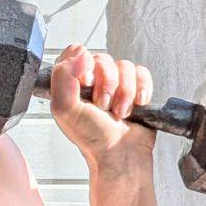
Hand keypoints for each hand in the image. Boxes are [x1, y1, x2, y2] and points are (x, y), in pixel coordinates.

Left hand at [50, 44, 155, 171]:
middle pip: (102, 59)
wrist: (120, 154)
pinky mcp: (135, 88)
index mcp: (71, 84)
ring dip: (124, 92)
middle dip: (106, 83)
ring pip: (124, 66)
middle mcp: (92, 82)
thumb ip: (63, 77)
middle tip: (103, 105)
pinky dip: (141, 89)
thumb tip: (78, 51)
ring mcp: (115, 84)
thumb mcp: (65, 108)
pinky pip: (142, 72)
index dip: (83, 63)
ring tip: (119, 112)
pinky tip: (136, 106)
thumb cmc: (91, 137)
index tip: (85, 82)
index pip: (75, 53)